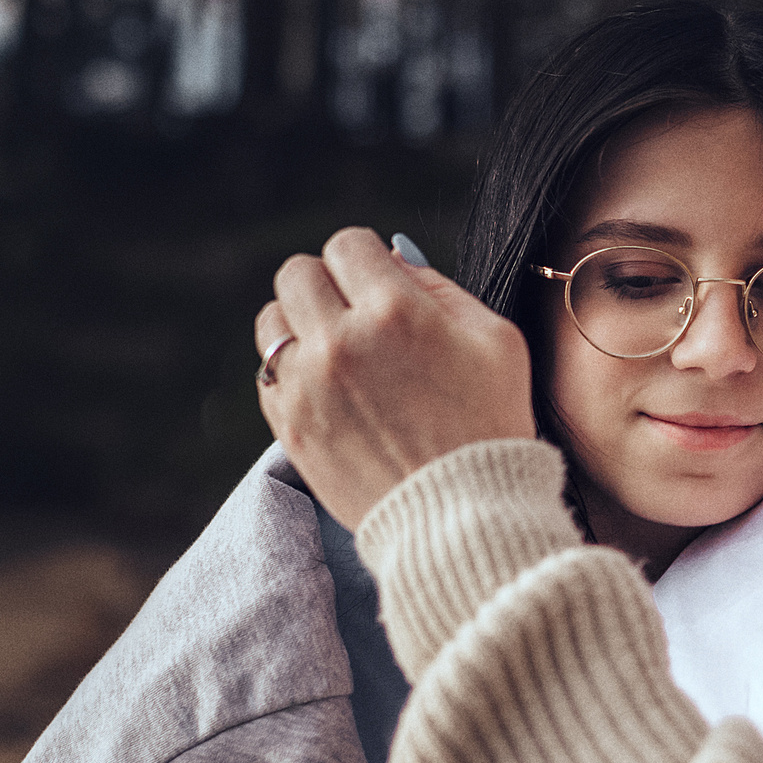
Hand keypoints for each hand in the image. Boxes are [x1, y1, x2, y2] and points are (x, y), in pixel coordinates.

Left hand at [255, 228, 535, 529]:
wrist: (463, 517)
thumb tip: (393, 259)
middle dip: (327, 285)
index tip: (379, 284)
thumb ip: (440, 287)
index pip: (347, 245)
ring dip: (299, 326)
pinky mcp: (289, 426)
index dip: (367, 261)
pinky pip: (267, 374)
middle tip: (354, 313)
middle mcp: (340, 341)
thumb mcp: (495, 339)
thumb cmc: (489, 425)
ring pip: (272, 320)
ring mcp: (306, 386)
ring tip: (335, 352)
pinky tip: (329, 391)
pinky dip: (291, 374)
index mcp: (395, 311)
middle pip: (297, 274)